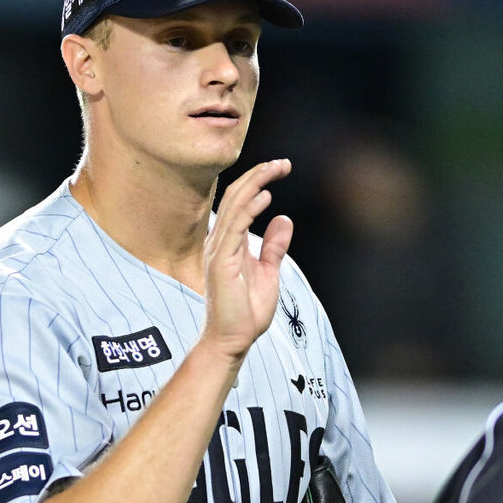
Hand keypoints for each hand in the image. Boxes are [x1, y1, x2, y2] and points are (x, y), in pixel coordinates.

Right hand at [203, 158, 292, 362]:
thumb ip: (274, 247)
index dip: (259, 181)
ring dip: (256, 184)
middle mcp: (220, 241)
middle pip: (236, 196)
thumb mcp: (268, 273)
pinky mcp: (221, 262)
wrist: (233, 340)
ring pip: (234, 205)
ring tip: (276, 169)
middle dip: (259, 174)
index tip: (281, 168)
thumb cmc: (246, 312)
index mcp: (229, 242)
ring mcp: (218, 250)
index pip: (241, 201)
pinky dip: (250, 208)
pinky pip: (235, 227)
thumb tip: (283, 219)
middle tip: (284, 163)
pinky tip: (266, 196)